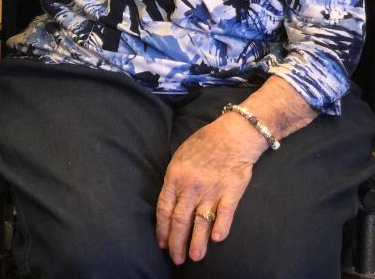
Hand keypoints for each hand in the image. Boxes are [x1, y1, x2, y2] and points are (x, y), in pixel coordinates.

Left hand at [155, 113, 265, 264]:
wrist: (231, 136)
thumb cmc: (203, 144)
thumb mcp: (178, 157)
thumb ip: (173, 180)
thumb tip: (169, 202)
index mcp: (174, 177)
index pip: (164, 209)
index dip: (162, 229)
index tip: (162, 243)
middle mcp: (191, 186)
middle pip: (180, 220)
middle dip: (176, 242)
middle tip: (176, 258)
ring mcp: (211, 190)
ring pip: (201, 222)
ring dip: (197, 242)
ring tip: (194, 257)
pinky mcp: (231, 192)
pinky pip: (224, 214)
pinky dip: (220, 228)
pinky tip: (216, 240)